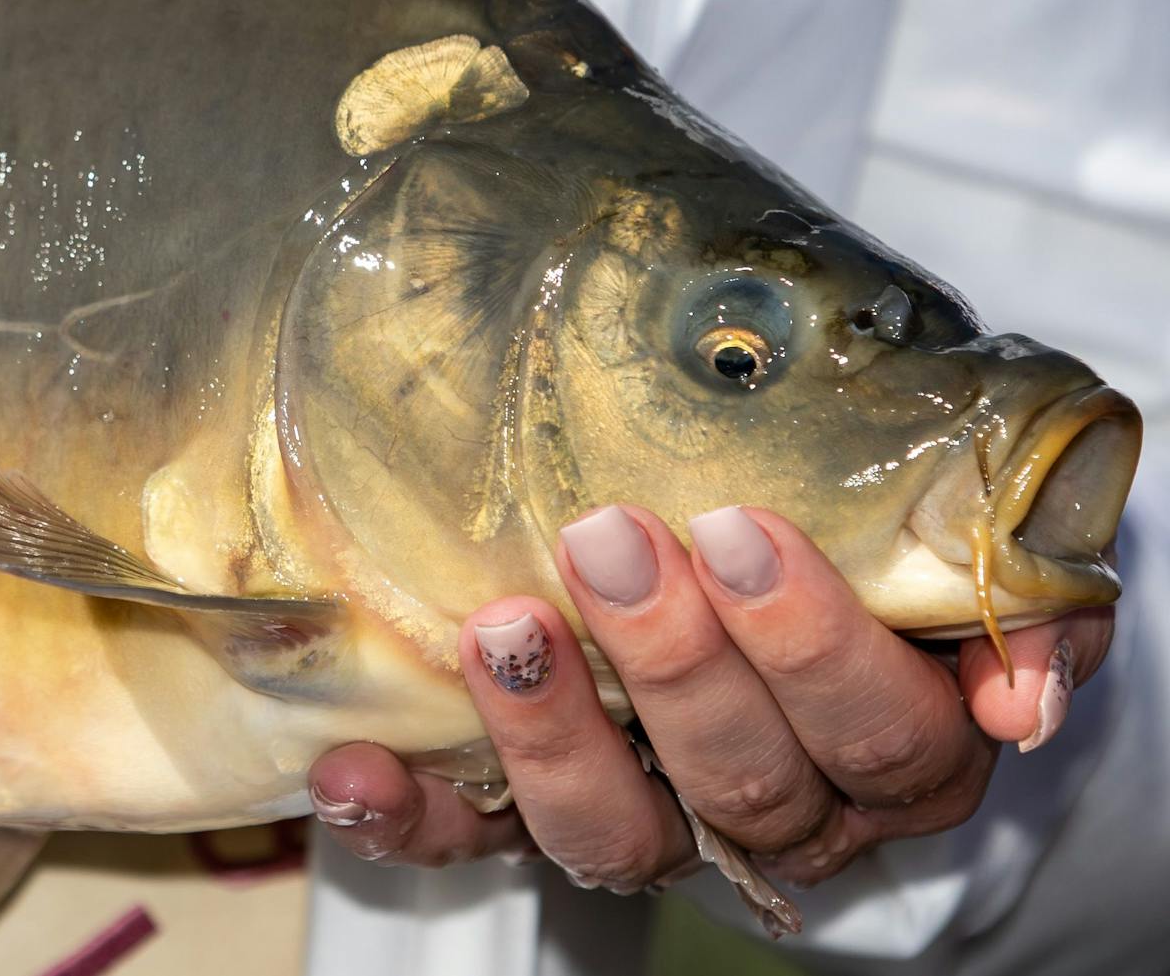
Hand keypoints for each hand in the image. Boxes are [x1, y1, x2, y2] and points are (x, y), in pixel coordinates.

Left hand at [309, 505, 1110, 894]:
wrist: (767, 563)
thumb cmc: (868, 543)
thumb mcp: (958, 550)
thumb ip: (1014, 608)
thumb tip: (1020, 698)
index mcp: (892, 753)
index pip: (875, 734)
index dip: (810, 647)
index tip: (735, 531)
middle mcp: (781, 813)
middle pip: (741, 778)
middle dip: (673, 663)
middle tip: (609, 540)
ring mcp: (655, 824)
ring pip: (610, 832)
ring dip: (549, 735)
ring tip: (502, 626)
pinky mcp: (538, 817)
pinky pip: (474, 844)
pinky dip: (411, 819)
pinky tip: (354, 768)